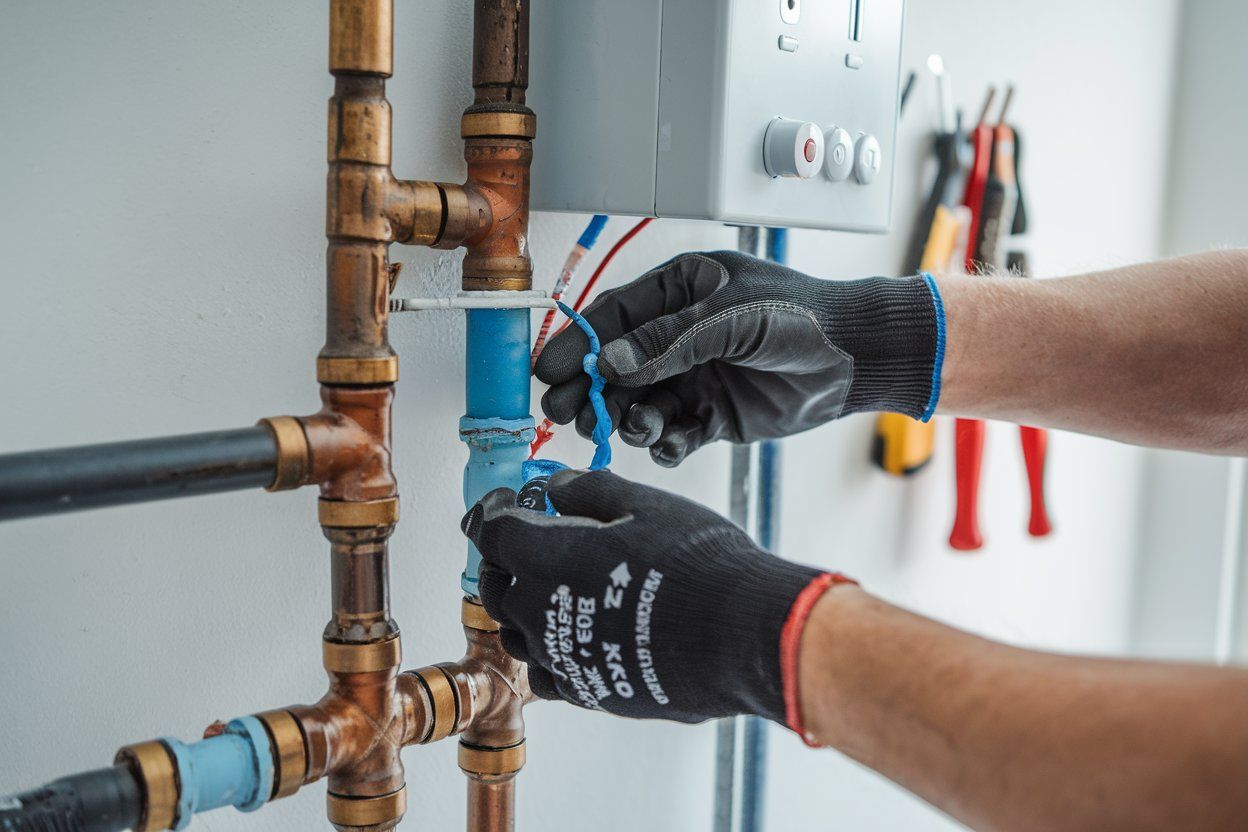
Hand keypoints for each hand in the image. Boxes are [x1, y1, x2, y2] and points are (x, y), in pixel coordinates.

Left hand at [461, 469, 830, 724]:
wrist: (737, 634)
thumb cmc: (695, 563)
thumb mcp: (644, 504)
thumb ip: (588, 491)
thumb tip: (555, 487)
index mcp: (543, 555)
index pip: (492, 529)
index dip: (492, 509)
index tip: (504, 501)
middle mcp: (538, 610)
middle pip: (495, 583)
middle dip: (503, 557)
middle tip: (525, 540)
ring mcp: (560, 656)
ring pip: (516, 631)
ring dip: (522, 605)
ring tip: (550, 587)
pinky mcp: (587, 691)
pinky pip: (546, 672)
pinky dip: (547, 650)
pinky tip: (573, 635)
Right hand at [535, 251, 941, 464]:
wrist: (857, 358)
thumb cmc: (802, 316)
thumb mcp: (729, 317)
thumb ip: (667, 342)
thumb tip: (608, 363)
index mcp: (677, 293)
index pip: (612, 318)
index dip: (577, 345)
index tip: (549, 373)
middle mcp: (678, 337)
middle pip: (616, 367)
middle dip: (591, 391)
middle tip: (565, 414)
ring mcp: (694, 377)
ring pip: (641, 404)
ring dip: (630, 419)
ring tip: (637, 426)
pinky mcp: (713, 416)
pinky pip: (674, 434)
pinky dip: (666, 443)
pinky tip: (669, 444)